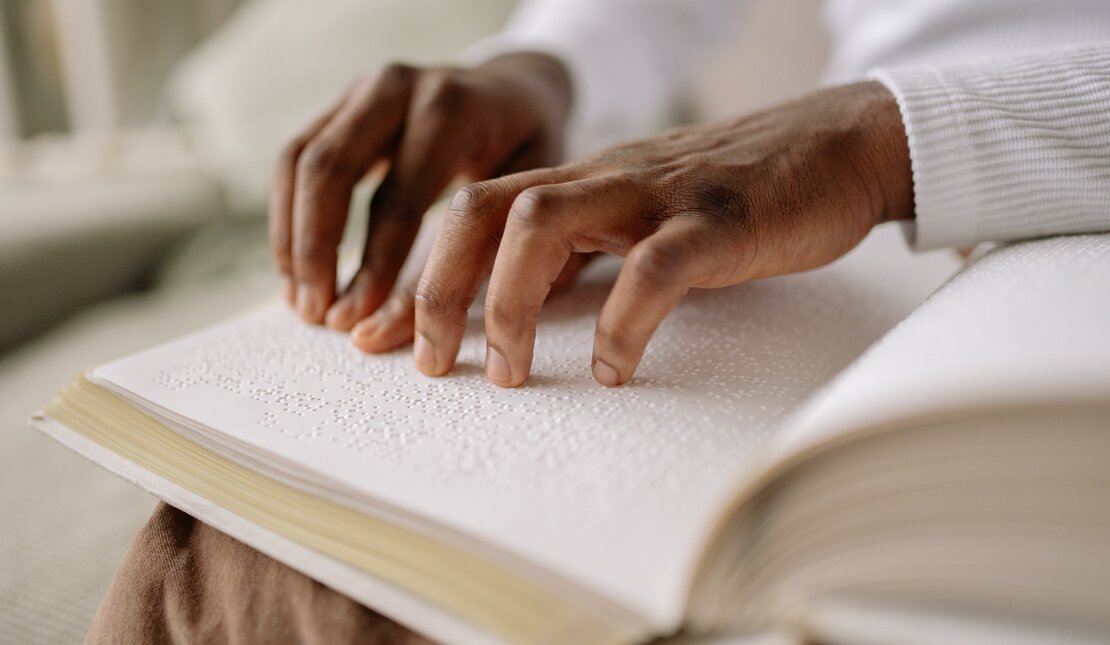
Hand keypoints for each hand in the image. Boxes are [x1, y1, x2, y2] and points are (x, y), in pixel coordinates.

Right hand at [269, 53, 571, 337]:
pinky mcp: (338, 104)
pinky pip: (293, 160)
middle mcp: (398, 88)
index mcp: (452, 109)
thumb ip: (485, 252)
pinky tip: (297, 270)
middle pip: (329, 170)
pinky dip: (287, 218)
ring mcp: (361, 90)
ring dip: (291, 239)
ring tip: (301, 304)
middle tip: (319, 316)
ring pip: (298, 162)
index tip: (357, 320)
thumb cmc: (527, 150)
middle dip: (316, 251)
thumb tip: (433, 324)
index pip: (398, 197)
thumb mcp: (528, 192)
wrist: (515, 88)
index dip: (373, 265)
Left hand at [413, 81, 913, 386]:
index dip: (418, 278)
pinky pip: (652, 266)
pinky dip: (622, 321)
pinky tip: (614, 369)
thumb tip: (521, 307)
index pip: (470, 214)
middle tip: (428, 363)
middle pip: (481, 209)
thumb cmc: (736, 196)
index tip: (382, 340)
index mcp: (580, 183)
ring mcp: (656, 195)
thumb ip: (583, 253)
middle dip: (438, 289)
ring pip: (543, 222)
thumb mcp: (641, 221)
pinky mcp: (717, 220)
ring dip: (508, 302)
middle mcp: (602, 180)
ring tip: (506, 373)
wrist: (835, 146)